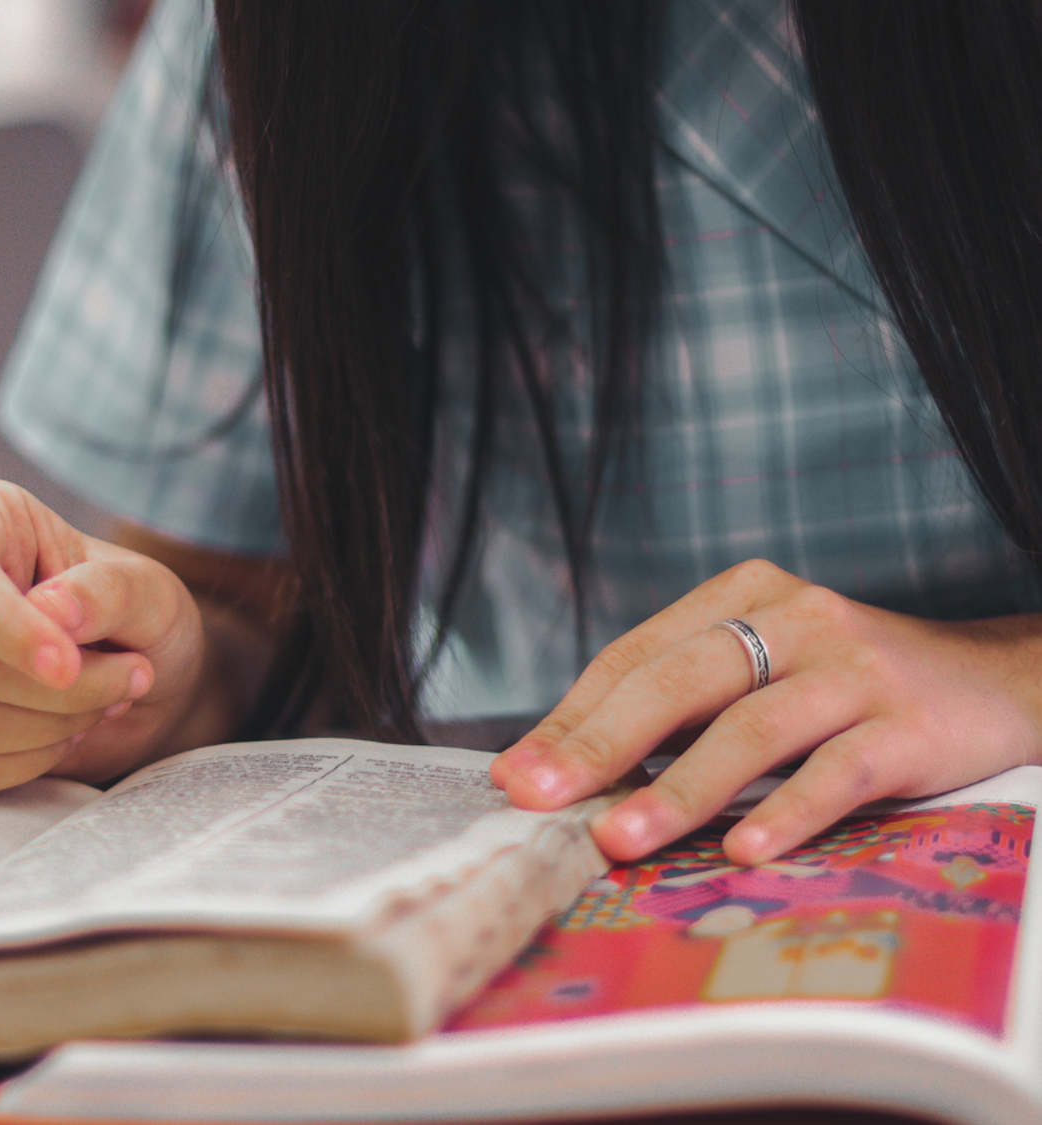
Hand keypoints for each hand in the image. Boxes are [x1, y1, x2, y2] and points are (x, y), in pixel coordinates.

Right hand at [0, 480, 204, 793]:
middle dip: (62, 691)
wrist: (135, 670)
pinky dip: (17, 767)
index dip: (8, 627)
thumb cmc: (137, 615)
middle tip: (129, 678)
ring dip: (46, 730)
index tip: (68, 667)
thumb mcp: (150, 591)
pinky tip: (60, 738)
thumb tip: (49, 609)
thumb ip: (108, 591)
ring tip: (98, 706)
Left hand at [490, 559, 1041, 864]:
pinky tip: (746, 849)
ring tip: (621, 838)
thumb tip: (565, 769)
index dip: (570, 717)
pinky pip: (838, 769)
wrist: (996, 684)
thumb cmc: (848, 688)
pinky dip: (789, 811)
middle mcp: (795, 617)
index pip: (635, 656)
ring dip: (677, 788)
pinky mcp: (908, 723)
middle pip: (677, 681)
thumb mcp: (763, 672)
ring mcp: (854, 667)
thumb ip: (680, 706)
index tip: (516, 774)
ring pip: (750, 728)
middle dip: (598, 745)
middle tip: (540, 799)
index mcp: (741, 596)